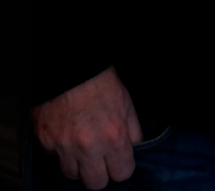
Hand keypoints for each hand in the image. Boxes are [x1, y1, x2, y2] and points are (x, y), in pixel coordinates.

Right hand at [32, 66, 142, 189]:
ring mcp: (64, 146)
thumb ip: (133, 130)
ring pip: (72, 175)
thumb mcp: (127, 103)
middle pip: (95, 184)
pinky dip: (62, 152)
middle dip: (100, 174)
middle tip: (101, 161)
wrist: (71, 70)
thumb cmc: (101, 83)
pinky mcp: (46, 142)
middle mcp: (88, 147)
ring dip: (79, 166)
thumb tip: (134, 147)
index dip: (122, 168)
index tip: (120, 162)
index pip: (121, 174)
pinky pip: (55, 159)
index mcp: (113, 136)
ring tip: (83, 148)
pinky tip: (68, 137)